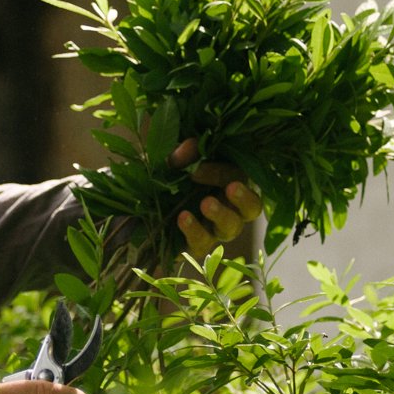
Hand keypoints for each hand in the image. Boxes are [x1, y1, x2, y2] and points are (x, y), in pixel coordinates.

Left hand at [168, 138, 262, 257]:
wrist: (141, 207)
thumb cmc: (167, 177)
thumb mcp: (175, 159)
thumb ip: (185, 152)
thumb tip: (187, 148)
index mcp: (230, 182)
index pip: (238, 176)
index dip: (221, 171)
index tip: (196, 168)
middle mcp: (230, 207)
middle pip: (252, 206)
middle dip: (243, 197)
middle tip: (231, 187)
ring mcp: (216, 229)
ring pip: (232, 227)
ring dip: (222, 215)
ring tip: (206, 203)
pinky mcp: (197, 246)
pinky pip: (203, 243)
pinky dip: (194, 231)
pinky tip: (183, 218)